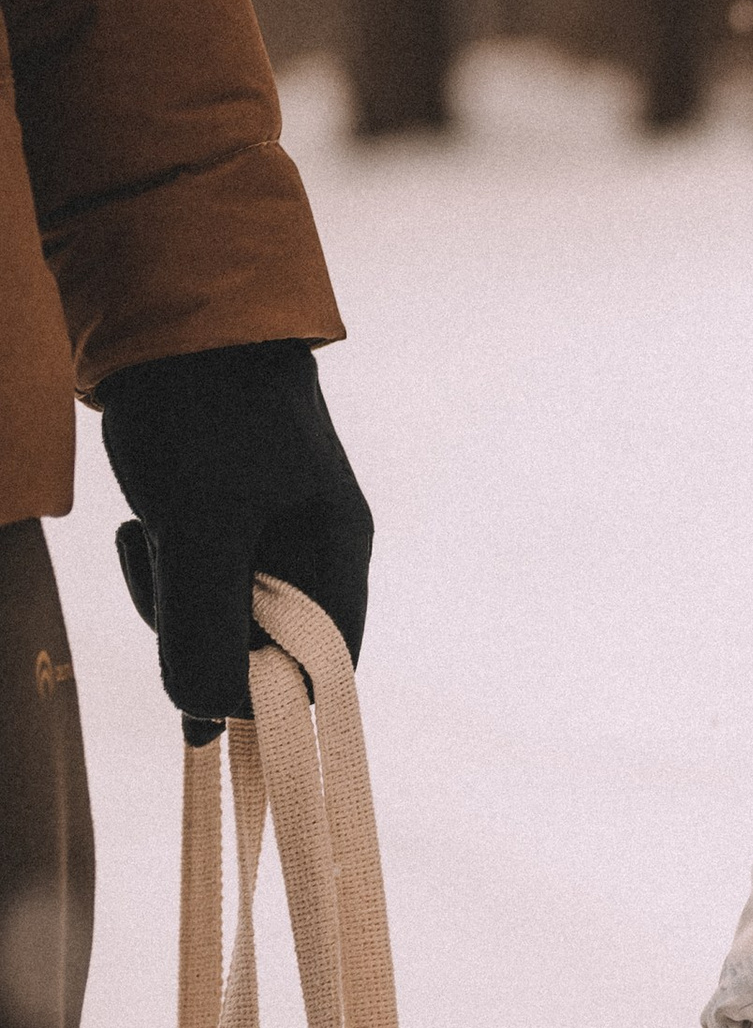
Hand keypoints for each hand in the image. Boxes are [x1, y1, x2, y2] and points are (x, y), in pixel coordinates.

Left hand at [100, 340, 371, 741]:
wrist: (171, 312)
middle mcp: (315, 548)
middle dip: (201, 633)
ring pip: (225, 613)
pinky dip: (166, 570)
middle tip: (159, 573)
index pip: (322, 670)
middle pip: (266, 648)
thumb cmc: (201, 413)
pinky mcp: (229, 515)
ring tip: (145, 534)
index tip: (196, 680)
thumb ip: (205, 627)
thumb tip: (203, 716)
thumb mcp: (198, 527)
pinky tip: (142, 528)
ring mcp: (272, 531)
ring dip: (174, 596)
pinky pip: (201, 576)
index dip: (263, 694)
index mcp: (335, 552)